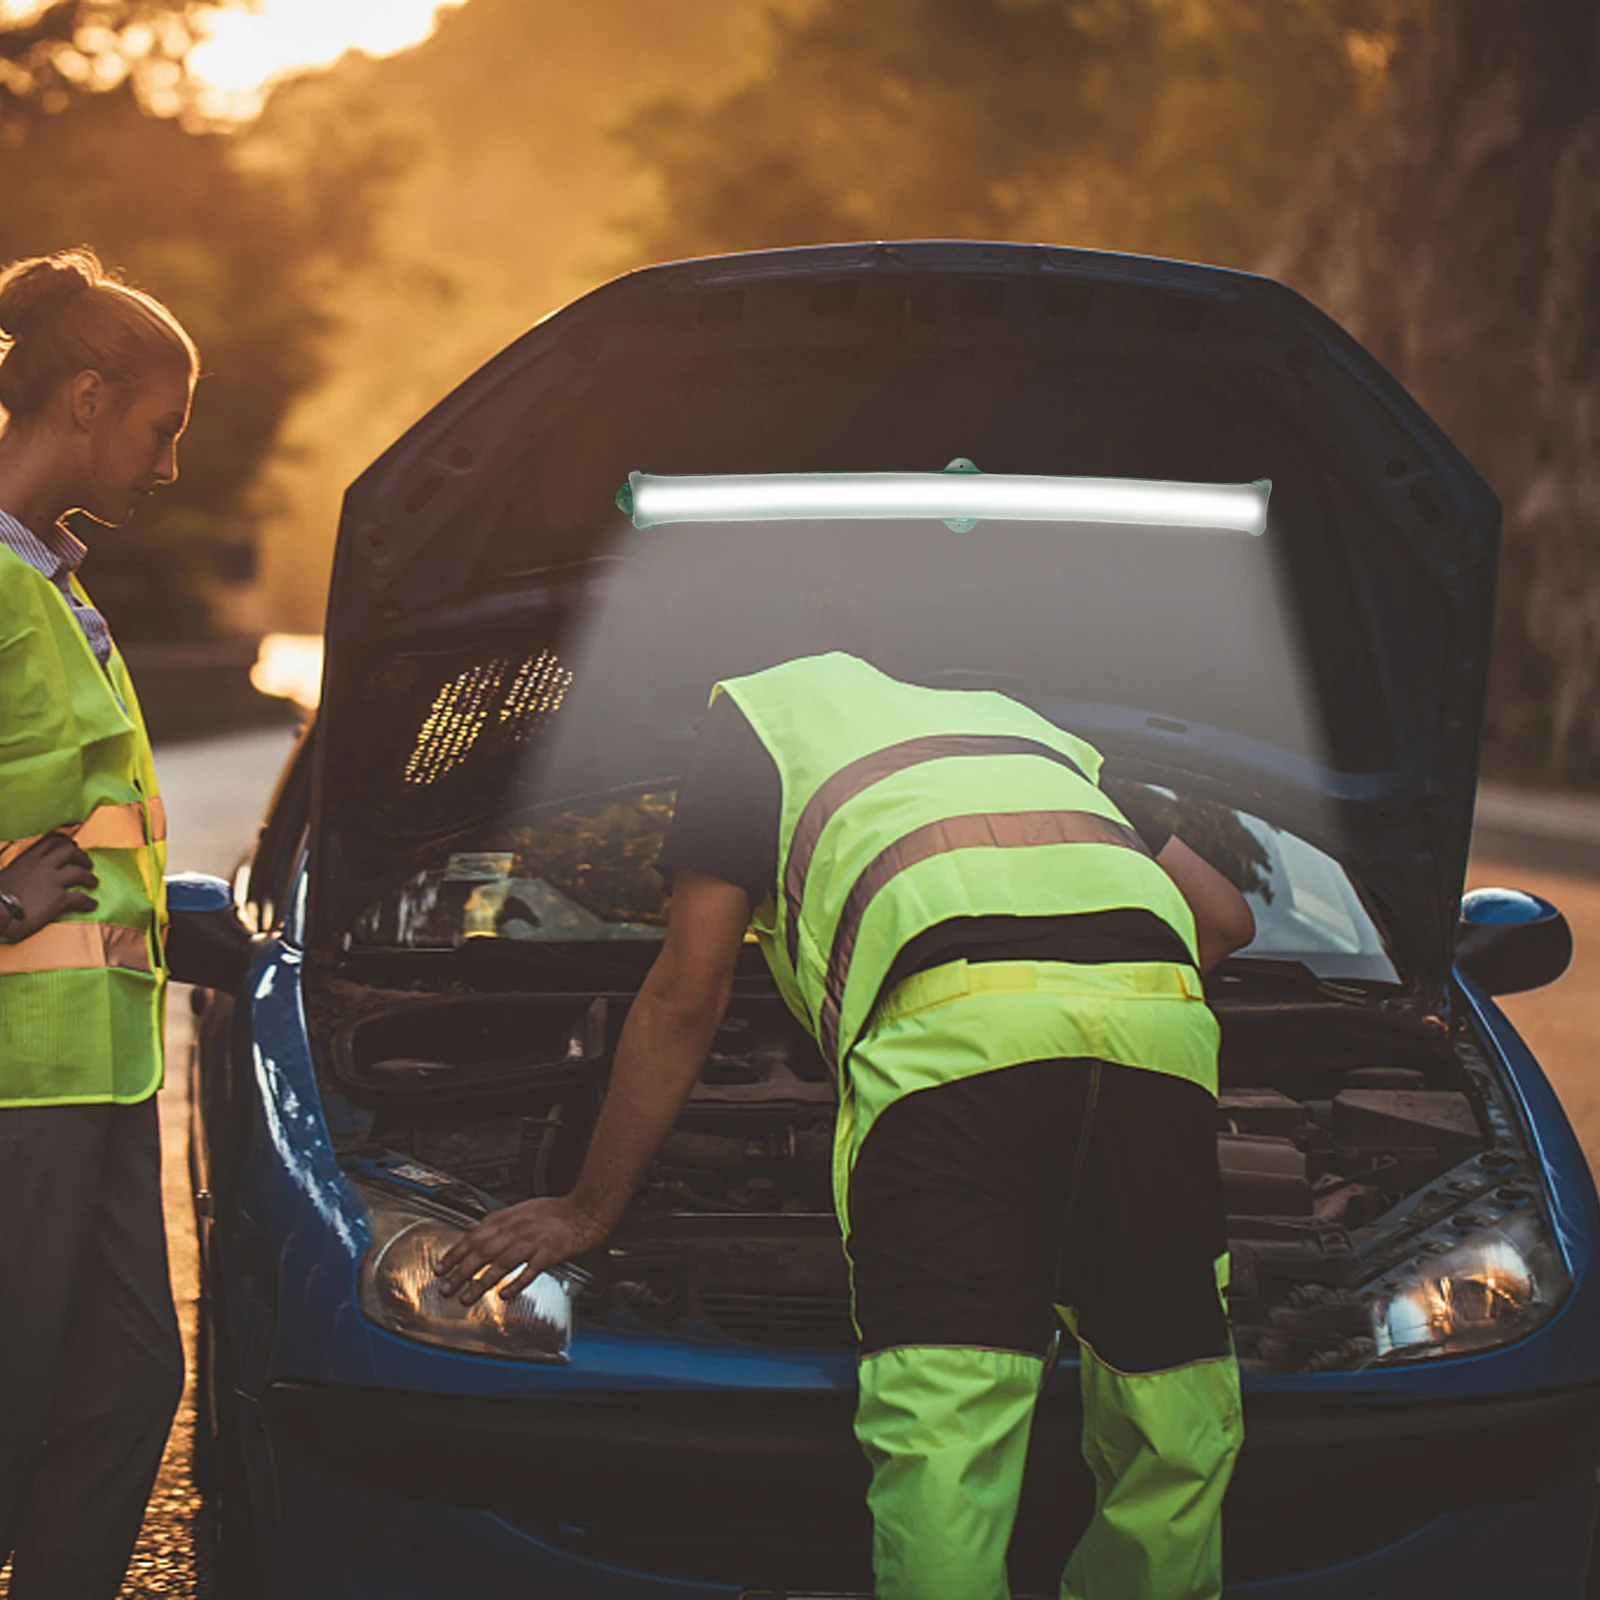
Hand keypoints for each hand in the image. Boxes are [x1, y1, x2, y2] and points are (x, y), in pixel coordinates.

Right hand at [0, 833, 96, 940]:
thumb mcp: (5, 875)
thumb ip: (19, 871)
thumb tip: (21, 876)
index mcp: (27, 859)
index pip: (50, 841)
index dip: (65, 842)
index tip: (71, 845)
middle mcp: (42, 866)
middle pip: (69, 851)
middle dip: (81, 856)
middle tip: (87, 864)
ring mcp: (52, 882)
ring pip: (79, 873)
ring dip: (89, 877)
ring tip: (93, 882)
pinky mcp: (58, 900)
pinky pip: (81, 898)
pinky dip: (88, 901)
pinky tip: (92, 905)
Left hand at [434, 1196, 609, 1304]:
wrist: (586, 1210)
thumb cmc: (556, 1211)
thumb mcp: (521, 1209)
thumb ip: (496, 1221)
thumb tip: (472, 1229)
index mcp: (509, 1219)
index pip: (474, 1236)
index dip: (455, 1253)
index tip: (441, 1268)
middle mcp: (518, 1229)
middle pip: (483, 1251)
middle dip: (461, 1271)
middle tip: (446, 1287)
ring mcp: (533, 1241)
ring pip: (502, 1262)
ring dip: (481, 1281)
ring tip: (467, 1297)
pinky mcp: (550, 1252)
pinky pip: (530, 1269)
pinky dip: (516, 1282)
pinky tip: (505, 1294)